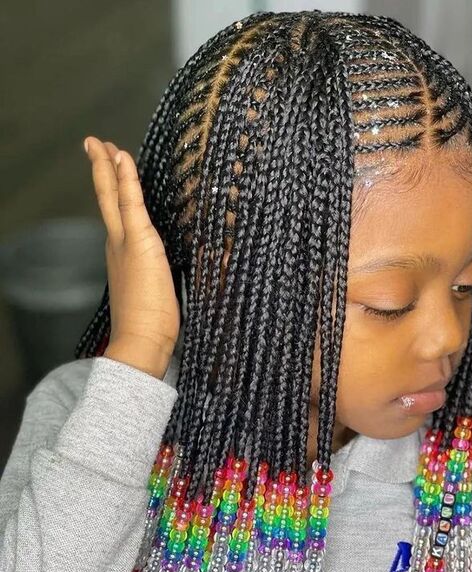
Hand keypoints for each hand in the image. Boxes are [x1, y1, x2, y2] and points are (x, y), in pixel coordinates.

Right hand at [84, 136, 179, 378]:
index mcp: (123, 255)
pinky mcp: (138, 240)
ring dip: (108, 166)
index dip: (114, 193)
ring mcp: (125, 241)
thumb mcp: (156, 292)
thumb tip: (190, 269)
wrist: (142, 338)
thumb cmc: (151, 323)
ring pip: (113, 194)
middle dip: (101, 170)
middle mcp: (118, 244)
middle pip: (106, 198)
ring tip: (102, 143)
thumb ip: (160, 276)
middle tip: (93, 145)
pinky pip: (130, 200)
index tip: (112, 175)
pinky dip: (125, 177)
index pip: (117, 216)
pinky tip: (120, 155)